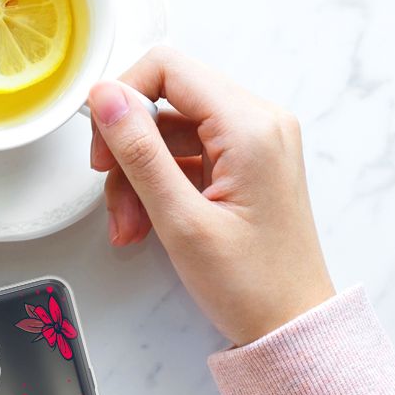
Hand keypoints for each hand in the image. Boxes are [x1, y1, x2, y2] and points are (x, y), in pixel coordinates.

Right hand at [88, 47, 333, 345]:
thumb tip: (105, 97)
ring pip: (171, 133)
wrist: (292, 326)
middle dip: (129, 149)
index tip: (103, 144)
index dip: (123, 98)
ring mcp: (254, 143)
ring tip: (130, 227)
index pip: (168, 68)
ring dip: (139, 176)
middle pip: (167, 101)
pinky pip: (188, 156)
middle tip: (112, 195)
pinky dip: (160, 186)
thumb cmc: (252, 285)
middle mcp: (259, 123)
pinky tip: (147, 224)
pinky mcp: (246, 164)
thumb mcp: (181, 220)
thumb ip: (139, 152)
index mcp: (251, 126)